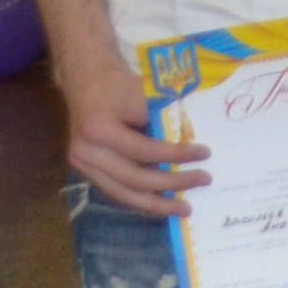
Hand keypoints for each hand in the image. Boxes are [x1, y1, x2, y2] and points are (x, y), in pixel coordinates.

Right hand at [60, 64, 204, 218]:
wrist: (85, 79)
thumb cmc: (118, 84)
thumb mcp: (143, 95)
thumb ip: (163, 122)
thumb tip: (192, 147)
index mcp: (98, 130)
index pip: (144, 150)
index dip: (176, 154)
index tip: (205, 152)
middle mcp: (86, 152)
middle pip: (133, 179)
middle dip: (172, 183)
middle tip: (204, 180)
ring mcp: (82, 164)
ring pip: (123, 193)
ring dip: (156, 203)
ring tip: (183, 208)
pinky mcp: (86, 170)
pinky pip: (116, 190)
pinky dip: (141, 198)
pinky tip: (162, 202)